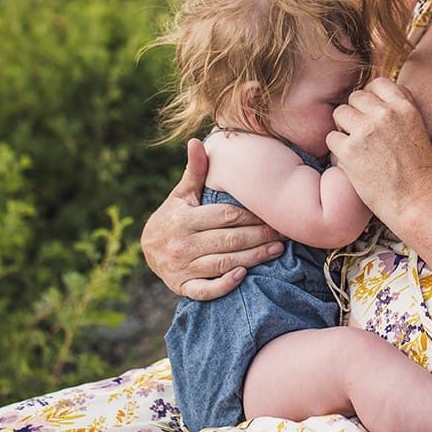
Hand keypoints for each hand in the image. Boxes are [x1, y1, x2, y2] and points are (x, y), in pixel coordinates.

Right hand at [141, 138, 285, 299]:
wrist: (147, 249)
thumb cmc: (173, 216)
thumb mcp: (182, 194)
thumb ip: (194, 171)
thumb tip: (196, 141)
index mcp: (185, 219)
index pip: (225, 217)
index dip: (251, 216)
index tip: (272, 214)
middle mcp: (183, 244)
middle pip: (229, 240)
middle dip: (259, 236)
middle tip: (284, 233)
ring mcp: (182, 267)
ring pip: (223, 263)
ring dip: (253, 258)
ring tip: (276, 250)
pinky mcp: (182, 287)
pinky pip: (205, 290)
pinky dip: (223, 285)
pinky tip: (244, 276)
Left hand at [326, 77, 431, 226]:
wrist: (416, 202)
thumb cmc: (418, 170)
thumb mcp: (418, 128)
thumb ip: (401, 106)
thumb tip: (378, 91)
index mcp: (405, 107)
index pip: (378, 83)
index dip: (371, 98)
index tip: (371, 115)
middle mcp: (385, 114)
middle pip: (355, 97)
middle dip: (355, 114)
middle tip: (362, 135)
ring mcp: (366, 130)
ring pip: (339, 113)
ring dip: (343, 129)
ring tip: (356, 147)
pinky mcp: (350, 150)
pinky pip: (331, 137)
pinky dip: (337, 150)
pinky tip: (350, 162)